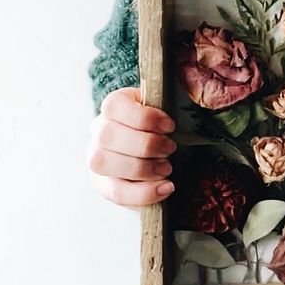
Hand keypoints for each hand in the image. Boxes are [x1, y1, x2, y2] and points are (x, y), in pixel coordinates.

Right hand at [87, 86, 176, 207]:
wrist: (158, 148)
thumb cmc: (163, 127)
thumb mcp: (168, 108)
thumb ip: (176, 97)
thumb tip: (187, 91)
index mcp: (113, 106)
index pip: (115, 106)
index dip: (145, 117)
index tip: (170, 127)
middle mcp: (98, 130)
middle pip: (107, 136)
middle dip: (145, 145)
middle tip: (170, 149)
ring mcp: (96, 158)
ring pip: (104, 163)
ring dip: (141, 168)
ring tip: (167, 169)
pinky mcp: (103, 184)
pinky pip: (116, 192)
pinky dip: (143, 193)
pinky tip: (166, 188)